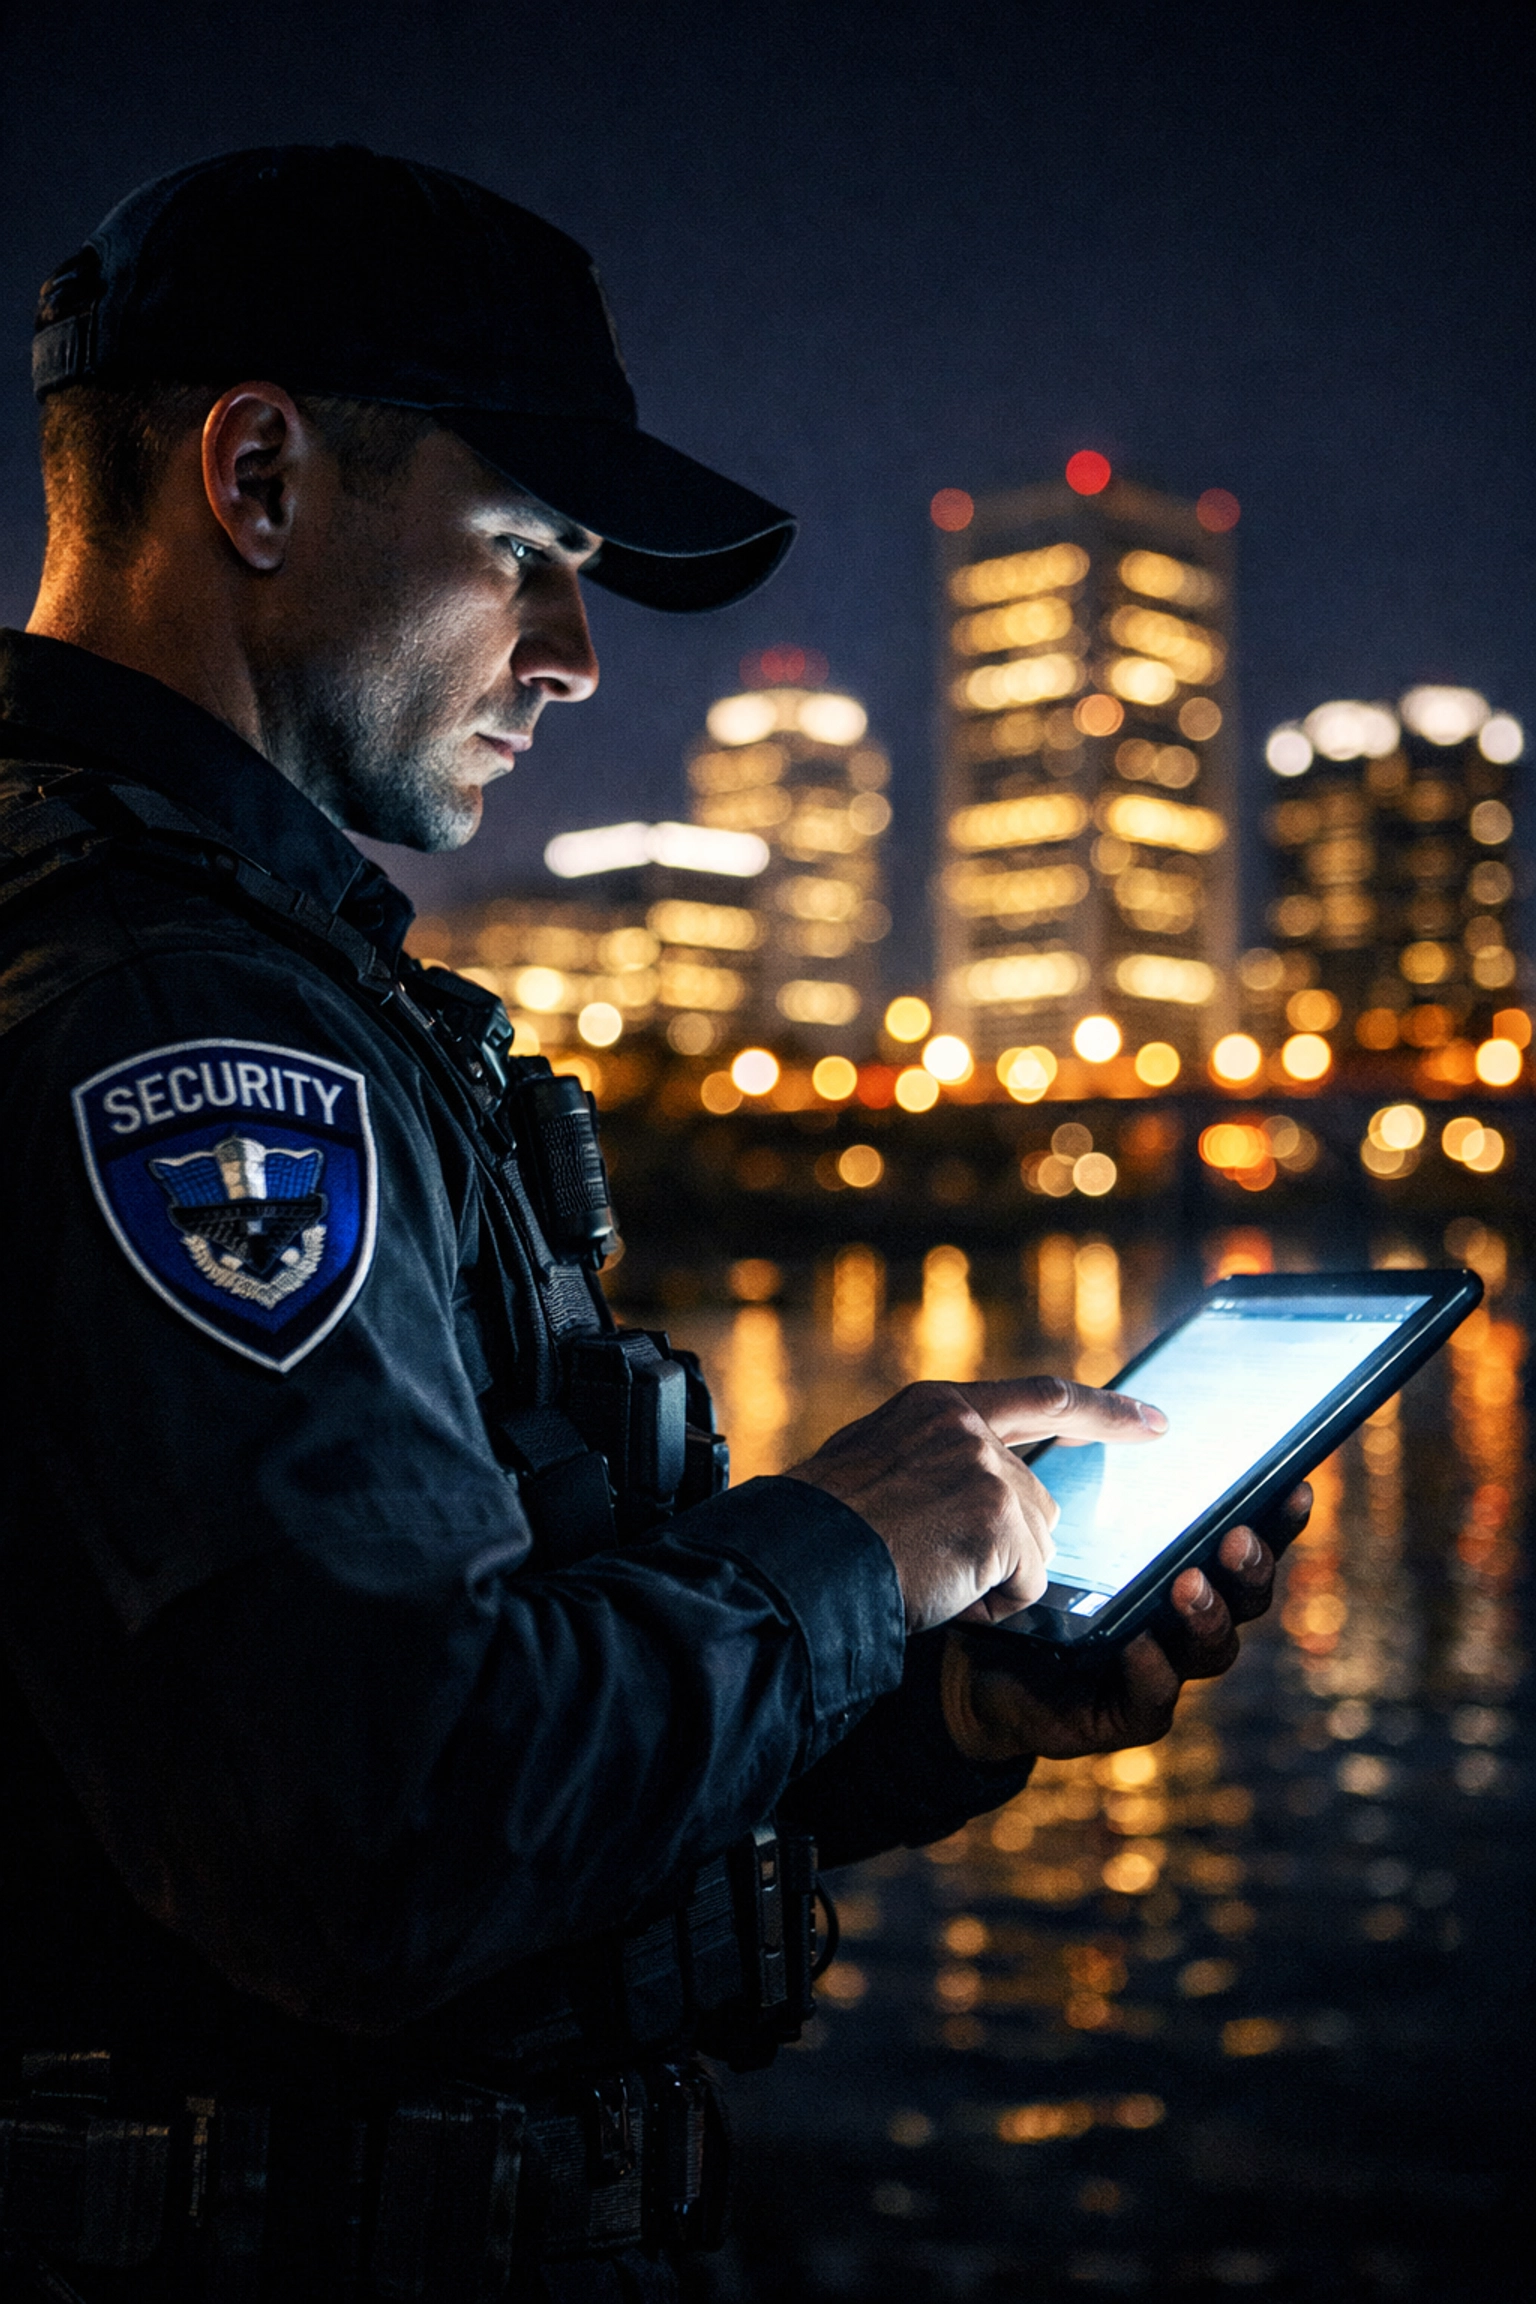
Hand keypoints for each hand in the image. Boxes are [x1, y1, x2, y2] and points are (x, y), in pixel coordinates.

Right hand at [786, 1377, 1167, 1633]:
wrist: (791, 1560)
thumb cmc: (818, 1532)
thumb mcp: (876, 1469)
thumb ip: (937, 1464)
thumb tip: (998, 1502)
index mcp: (936, 1406)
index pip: (1040, 1398)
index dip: (1103, 1412)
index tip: (1156, 1422)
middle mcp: (967, 1425)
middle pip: (1037, 1503)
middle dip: (1008, 1550)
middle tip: (934, 1566)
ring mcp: (985, 1467)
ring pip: (1035, 1547)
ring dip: (991, 1578)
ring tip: (922, 1574)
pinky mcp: (997, 1515)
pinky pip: (1025, 1584)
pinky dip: (989, 1604)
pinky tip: (937, 1592)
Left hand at [940, 1484, 1312, 1760]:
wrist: (978, 1659)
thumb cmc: (1033, 1577)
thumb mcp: (1064, 1520)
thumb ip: (1099, 1473)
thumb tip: (1134, 1411)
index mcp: (1187, 1565)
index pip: (1248, 1538)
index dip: (1279, 1517)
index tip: (1294, 1482)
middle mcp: (1187, 1619)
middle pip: (1247, 1595)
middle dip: (1250, 1565)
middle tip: (1233, 1537)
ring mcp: (1165, 1668)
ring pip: (1213, 1648)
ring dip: (1206, 1615)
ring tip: (1186, 1584)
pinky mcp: (1126, 1714)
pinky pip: (1153, 1700)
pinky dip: (1151, 1673)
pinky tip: (1137, 1644)